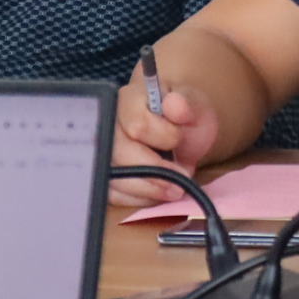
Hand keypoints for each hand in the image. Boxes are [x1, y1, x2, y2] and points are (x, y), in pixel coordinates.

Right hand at [112, 77, 218, 207]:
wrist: (180, 128)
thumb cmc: (185, 115)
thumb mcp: (195, 106)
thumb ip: (187, 105)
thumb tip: (174, 104)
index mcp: (130, 99)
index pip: (137, 124)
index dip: (162, 137)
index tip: (179, 140)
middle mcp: (108, 123)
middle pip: (119, 153)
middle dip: (154, 173)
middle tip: (179, 184)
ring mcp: (103, 149)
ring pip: (114, 177)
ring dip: (147, 189)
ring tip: (173, 191)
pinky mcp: (105, 173)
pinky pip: (113, 193)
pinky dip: (138, 198)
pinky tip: (157, 193)